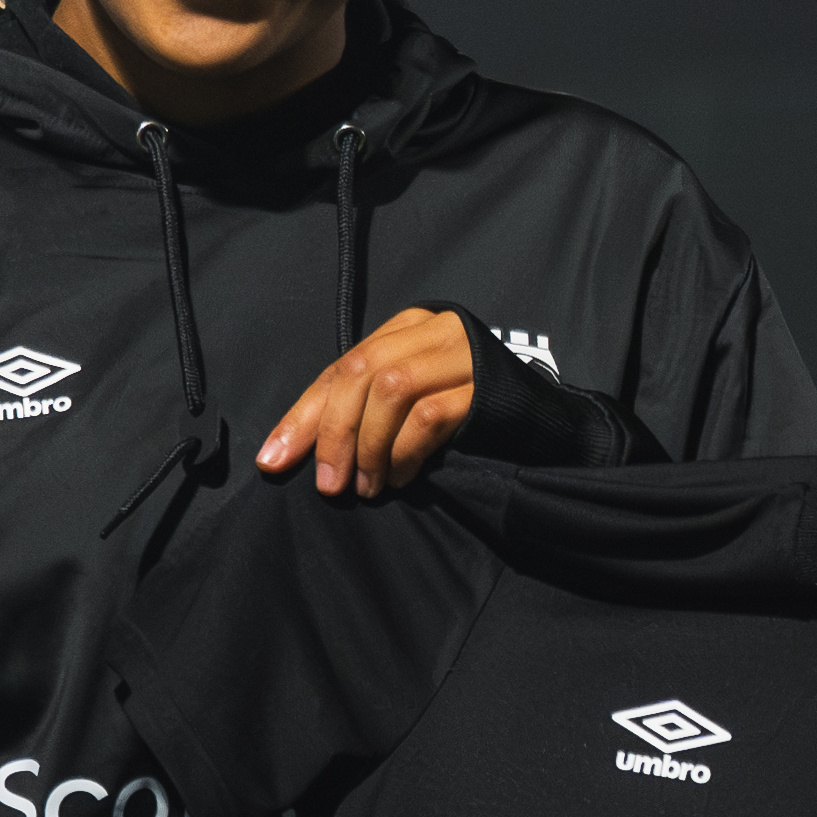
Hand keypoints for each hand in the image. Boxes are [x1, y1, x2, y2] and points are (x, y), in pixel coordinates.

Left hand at [256, 308, 480, 496]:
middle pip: (361, 373)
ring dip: (369, 446)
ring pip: (391, 389)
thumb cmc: (465, 418)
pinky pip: (429, 416)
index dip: (302, 416)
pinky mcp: (484, 386)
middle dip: (334, 433)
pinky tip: (399, 478)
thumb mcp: (408, 403)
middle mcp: (433, 332)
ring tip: (368, 487)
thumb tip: (295, 450)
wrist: (543, 425)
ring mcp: (461, 355)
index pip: (342, 368)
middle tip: (329, 484)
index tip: (273, 459)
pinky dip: (404, 452)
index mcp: (407, 329)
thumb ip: (363, 409)